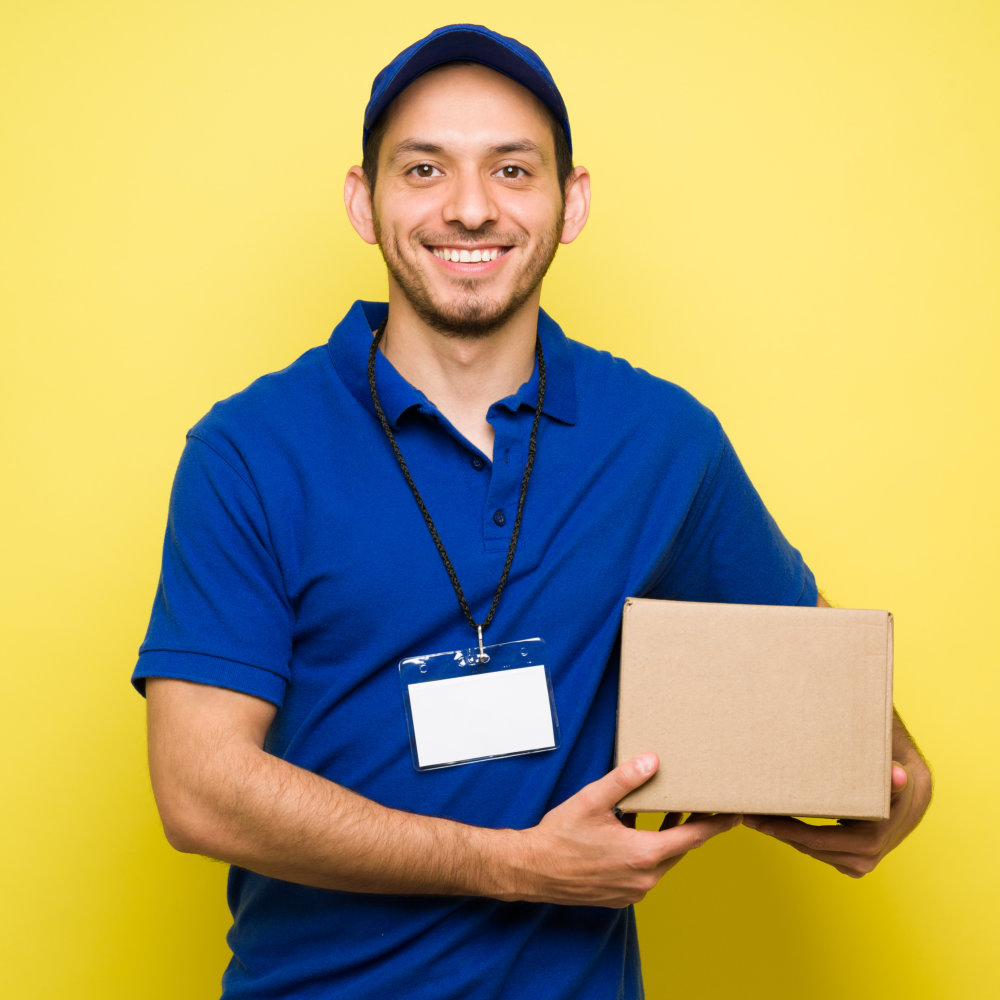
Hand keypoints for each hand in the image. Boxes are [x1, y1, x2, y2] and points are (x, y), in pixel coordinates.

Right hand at [507, 753, 739, 906]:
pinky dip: (650, 852)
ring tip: (671, 810)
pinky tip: (637, 832)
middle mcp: (645, 877)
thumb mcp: (593, 800)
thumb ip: (625, 780)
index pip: (694, 838)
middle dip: (692, 826)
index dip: (717, 824)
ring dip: (668, 838)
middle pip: (681, 848)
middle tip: (700, 802)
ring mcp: (634, 890)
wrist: (533, 870)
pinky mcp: (622, 895)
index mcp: (644, 854)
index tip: (735, 813)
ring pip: (664, 861)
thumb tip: (652, 760)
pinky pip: (647, 872)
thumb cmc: (561, 836)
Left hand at [742, 757, 931, 877]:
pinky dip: (797, 838)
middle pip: (809, 846)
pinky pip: (818, 851)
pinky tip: (775, 822)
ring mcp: (860, 862)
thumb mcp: (893, 772)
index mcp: (873, 839)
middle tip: (745, 813)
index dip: (785, 830)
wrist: (910, 793)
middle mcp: (868, 856)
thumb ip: (892, 775)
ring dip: (782, 834)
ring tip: (755, 816)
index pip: (818, 840)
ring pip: (811, 850)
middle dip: (776, 830)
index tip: (757, 818)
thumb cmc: (893, 776)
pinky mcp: (853, 861)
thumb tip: (898, 776)